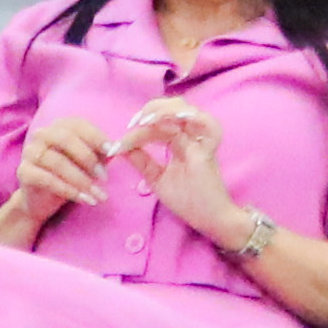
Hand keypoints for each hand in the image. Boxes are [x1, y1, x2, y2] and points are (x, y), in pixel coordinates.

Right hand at [0, 116, 126, 236]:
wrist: (42, 200)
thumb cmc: (69, 176)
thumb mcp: (89, 163)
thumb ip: (102, 153)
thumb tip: (119, 148)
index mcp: (59, 126)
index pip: (78, 125)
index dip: (96, 137)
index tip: (112, 151)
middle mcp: (42, 134)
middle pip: (66, 139)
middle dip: (88, 158)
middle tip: (104, 177)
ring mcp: (30, 152)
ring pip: (57, 162)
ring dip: (81, 179)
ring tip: (97, 194)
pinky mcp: (23, 172)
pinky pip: (47, 179)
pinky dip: (68, 190)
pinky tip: (83, 199)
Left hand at [110, 98, 244, 245]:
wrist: (209, 220)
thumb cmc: (188, 200)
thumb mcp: (156, 178)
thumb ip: (142, 162)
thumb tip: (120, 148)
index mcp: (180, 142)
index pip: (159, 125)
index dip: (140, 127)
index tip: (118, 143)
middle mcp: (192, 139)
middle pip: (175, 107)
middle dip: (153, 109)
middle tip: (134, 122)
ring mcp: (201, 144)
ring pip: (189, 112)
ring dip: (167, 111)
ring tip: (147, 120)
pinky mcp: (208, 154)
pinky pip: (210, 128)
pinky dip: (195, 118)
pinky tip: (176, 119)